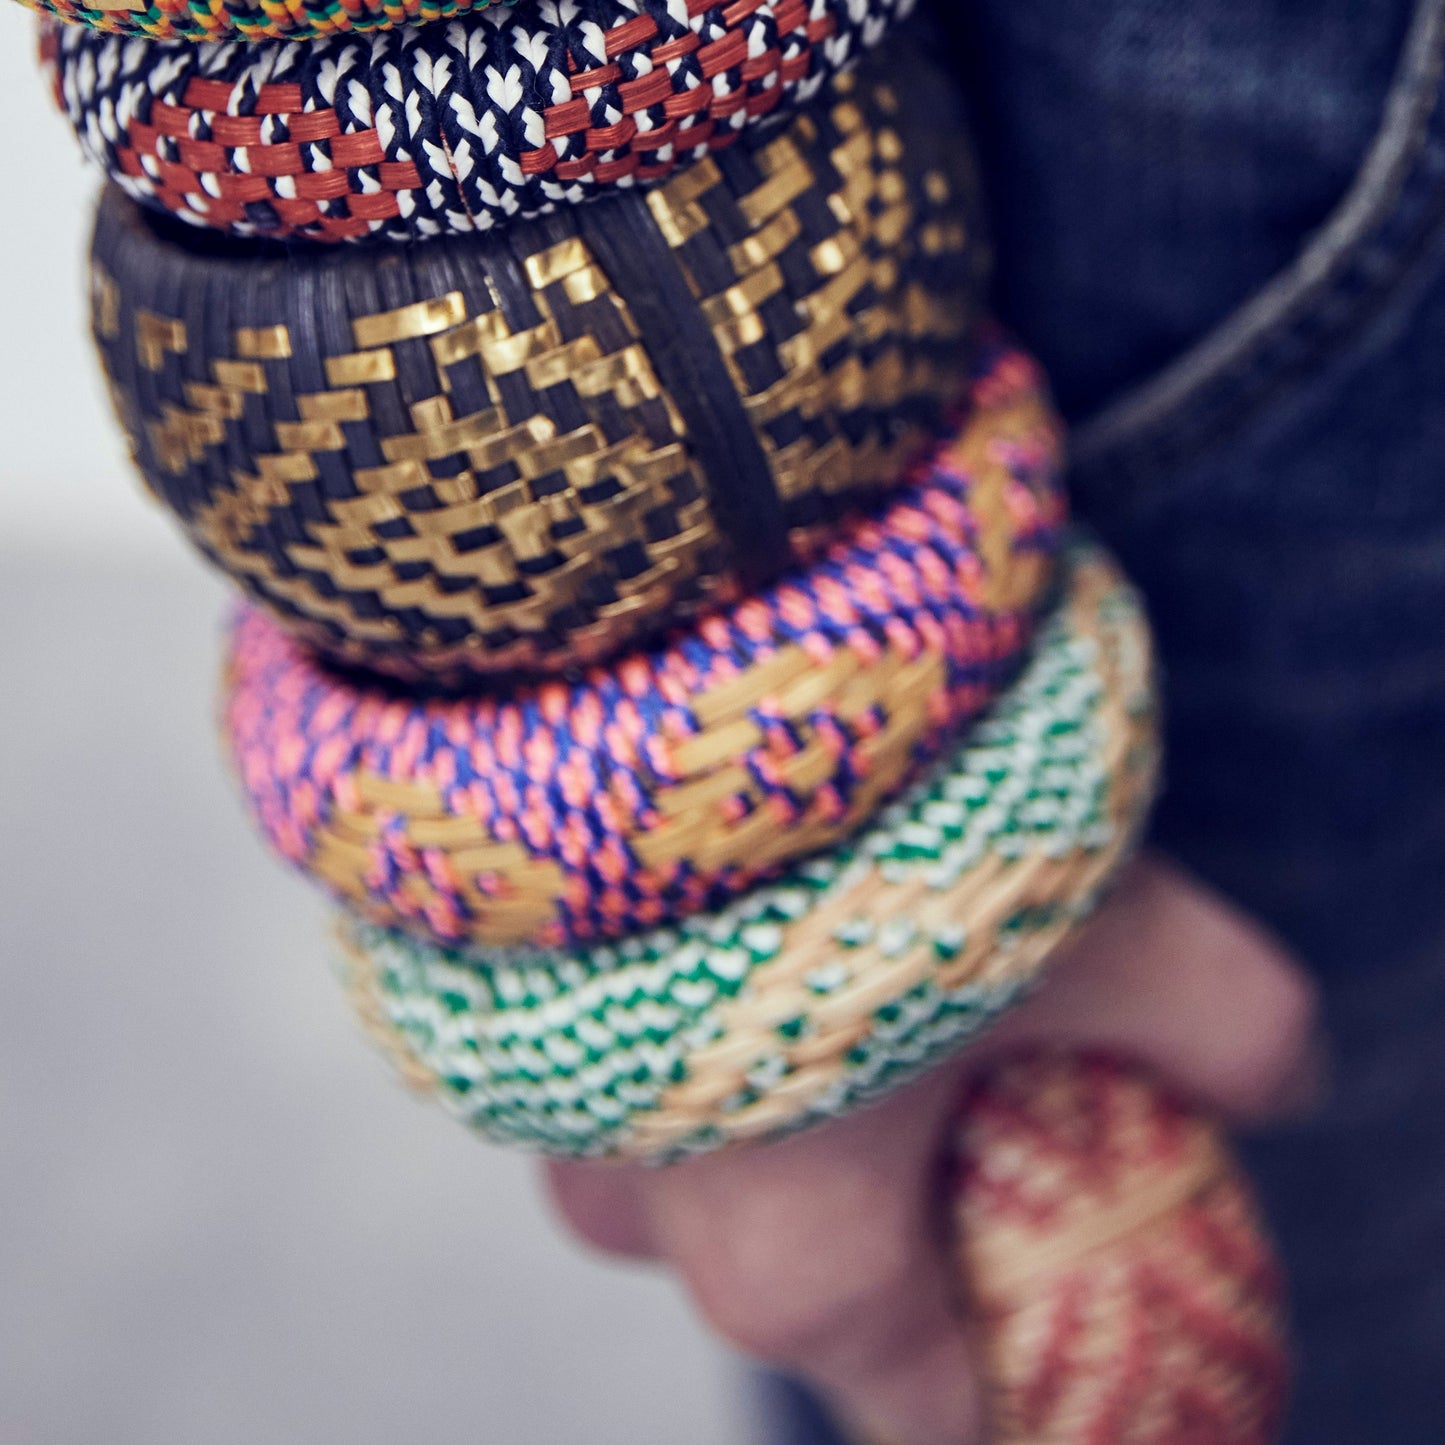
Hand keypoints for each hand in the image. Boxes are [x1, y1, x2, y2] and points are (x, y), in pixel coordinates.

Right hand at [543, 855, 1322, 1444]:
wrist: (656, 672)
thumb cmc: (875, 838)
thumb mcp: (1105, 931)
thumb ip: (1226, 1028)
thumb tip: (1274, 1079)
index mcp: (795, 1272)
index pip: (941, 1407)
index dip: (1031, 1348)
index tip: (1071, 1255)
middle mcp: (649, 1226)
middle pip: (827, 1270)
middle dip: (910, 1187)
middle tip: (973, 1057)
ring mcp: (555, 1123)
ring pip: (714, 1155)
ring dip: (794, 1080)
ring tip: (854, 945)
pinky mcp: (516, 1018)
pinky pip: (633, 1055)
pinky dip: (705, 1007)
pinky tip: (755, 901)